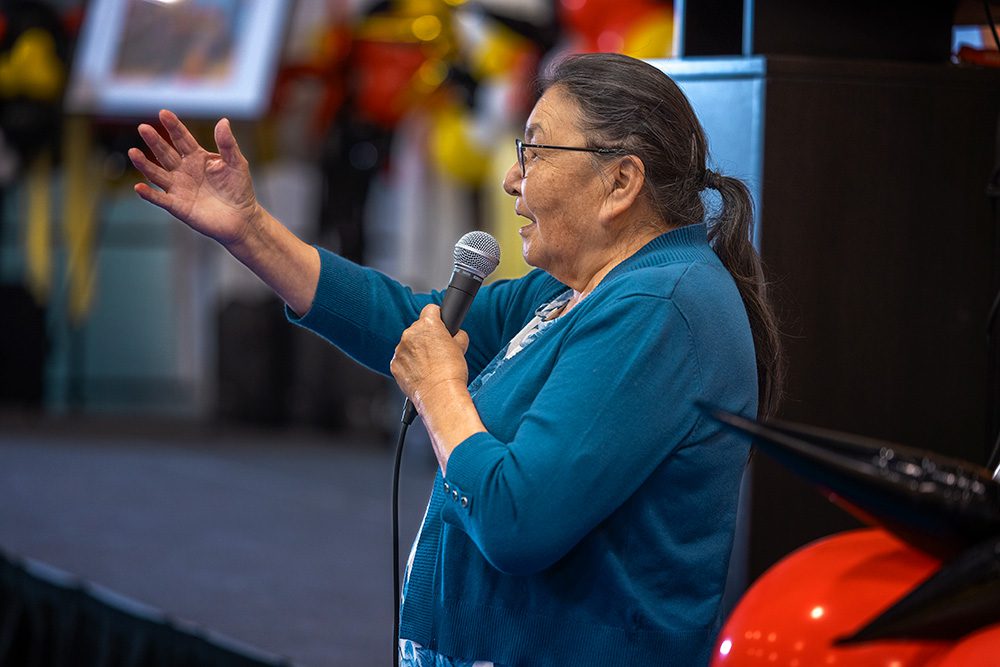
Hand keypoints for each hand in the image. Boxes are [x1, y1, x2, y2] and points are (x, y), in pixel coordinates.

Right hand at [129, 110, 258, 248]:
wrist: (242, 218)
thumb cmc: (239, 189)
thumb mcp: (237, 163)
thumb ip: (228, 144)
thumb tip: (223, 121)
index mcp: (197, 157)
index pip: (182, 139)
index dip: (173, 127)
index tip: (163, 113)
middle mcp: (184, 171)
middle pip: (165, 153)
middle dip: (155, 141)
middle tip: (143, 128)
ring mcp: (179, 188)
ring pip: (157, 174)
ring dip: (144, 164)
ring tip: (133, 152)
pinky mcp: (178, 206)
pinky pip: (160, 199)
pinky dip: (149, 195)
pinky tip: (138, 187)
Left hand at [391, 305, 470, 410]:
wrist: (439, 394)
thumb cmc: (451, 372)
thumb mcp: (461, 347)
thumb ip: (457, 335)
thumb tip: (456, 335)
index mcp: (428, 325)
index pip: (431, 309)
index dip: (438, 317)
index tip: (440, 325)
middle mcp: (410, 334)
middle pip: (418, 328)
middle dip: (427, 337)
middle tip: (438, 351)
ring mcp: (400, 350)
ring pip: (409, 344)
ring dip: (417, 351)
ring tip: (430, 365)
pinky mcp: (394, 365)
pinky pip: (402, 359)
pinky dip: (409, 364)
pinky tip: (421, 373)